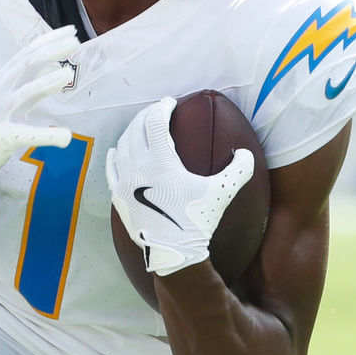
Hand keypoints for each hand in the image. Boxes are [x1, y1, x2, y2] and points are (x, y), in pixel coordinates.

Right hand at [0, 25, 78, 184]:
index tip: (71, 30)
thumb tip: (55, 65)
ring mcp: (1, 112)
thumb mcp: (9, 94)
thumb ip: (32, 80)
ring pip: (26, 92)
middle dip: (51, 51)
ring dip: (47, 82)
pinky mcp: (3, 137)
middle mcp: (1, 90)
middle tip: (75, 42)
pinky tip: (65, 137)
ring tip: (68, 73)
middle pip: (28, 64)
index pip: (28, 53)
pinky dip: (46, 135)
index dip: (50, 40)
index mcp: (4, 79)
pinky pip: (26, 135)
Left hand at [107, 96, 254, 275]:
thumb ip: (240, 169)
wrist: (173, 252)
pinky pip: (111, 170)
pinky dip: (113, 156)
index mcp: (161, 161)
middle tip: (157, 110)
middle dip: (146, 115)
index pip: (156, 122)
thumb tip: (244, 153)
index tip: (170, 102)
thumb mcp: (223, 192)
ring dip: (131, 132)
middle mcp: (138, 167)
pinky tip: (115, 151)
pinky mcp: (119, 198)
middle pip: (137, 129)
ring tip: (140, 126)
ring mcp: (125, 182)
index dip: (162, 107)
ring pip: (122, 146)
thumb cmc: (197, 220)